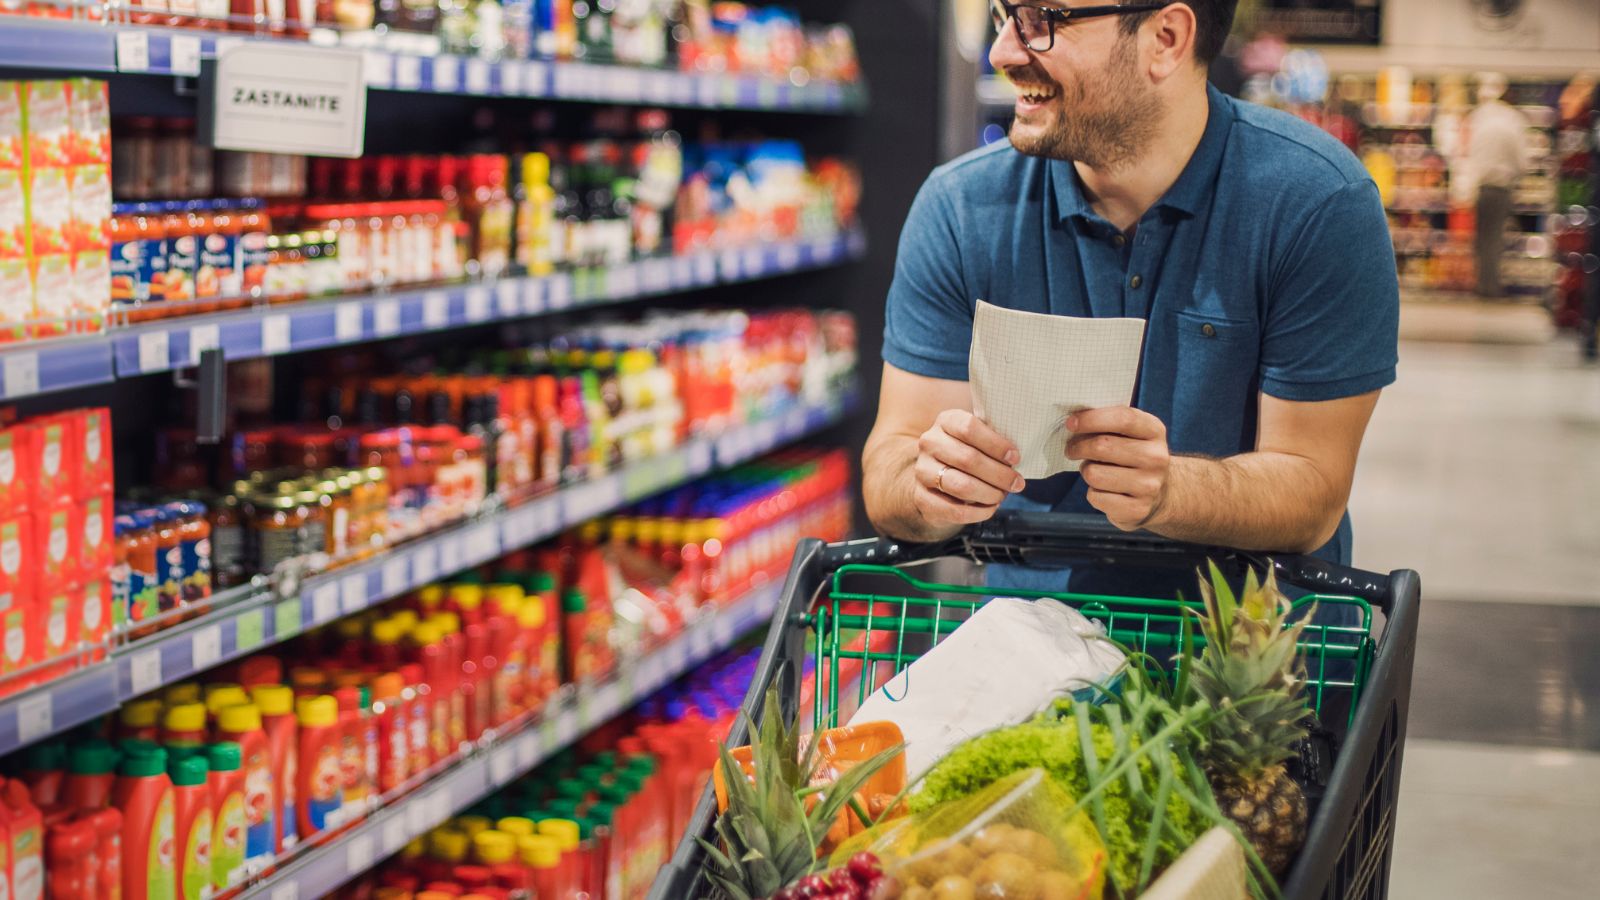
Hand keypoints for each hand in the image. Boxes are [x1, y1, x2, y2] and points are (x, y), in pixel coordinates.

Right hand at [912, 409, 1026, 528]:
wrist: (936, 475)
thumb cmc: (967, 452)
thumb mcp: (978, 437)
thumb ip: (994, 440)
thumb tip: (1016, 458)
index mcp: (946, 421)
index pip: (969, 428)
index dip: (996, 444)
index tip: (1015, 457)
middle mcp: (930, 443)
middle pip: (967, 459)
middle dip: (999, 474)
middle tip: (1017, 483)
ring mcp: (922, 470)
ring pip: (960, 485)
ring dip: (989, 493)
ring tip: (1002, 496)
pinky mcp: (921, 497)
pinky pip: (953, 510)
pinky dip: (978, 512)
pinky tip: (990, 508)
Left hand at [1066, 406, 1171, 531]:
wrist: (1160, 494)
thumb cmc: (1133, 456)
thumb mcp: (1130, 434)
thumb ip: (1108, 423)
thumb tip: (1073, 422)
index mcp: (1154, 431)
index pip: (1123, 418)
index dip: (1091, 419)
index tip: (1070, 423)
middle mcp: (1156, 458)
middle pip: (1102, 446)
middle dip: (1078, 447)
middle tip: (1071, 449)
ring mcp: (1149, 486)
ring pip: (1094, 474)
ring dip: (1086, 471)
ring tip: (1093, 470)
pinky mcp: (1137, 509)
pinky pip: (1096, 497)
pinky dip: (1093, 493)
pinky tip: (1104, 490)